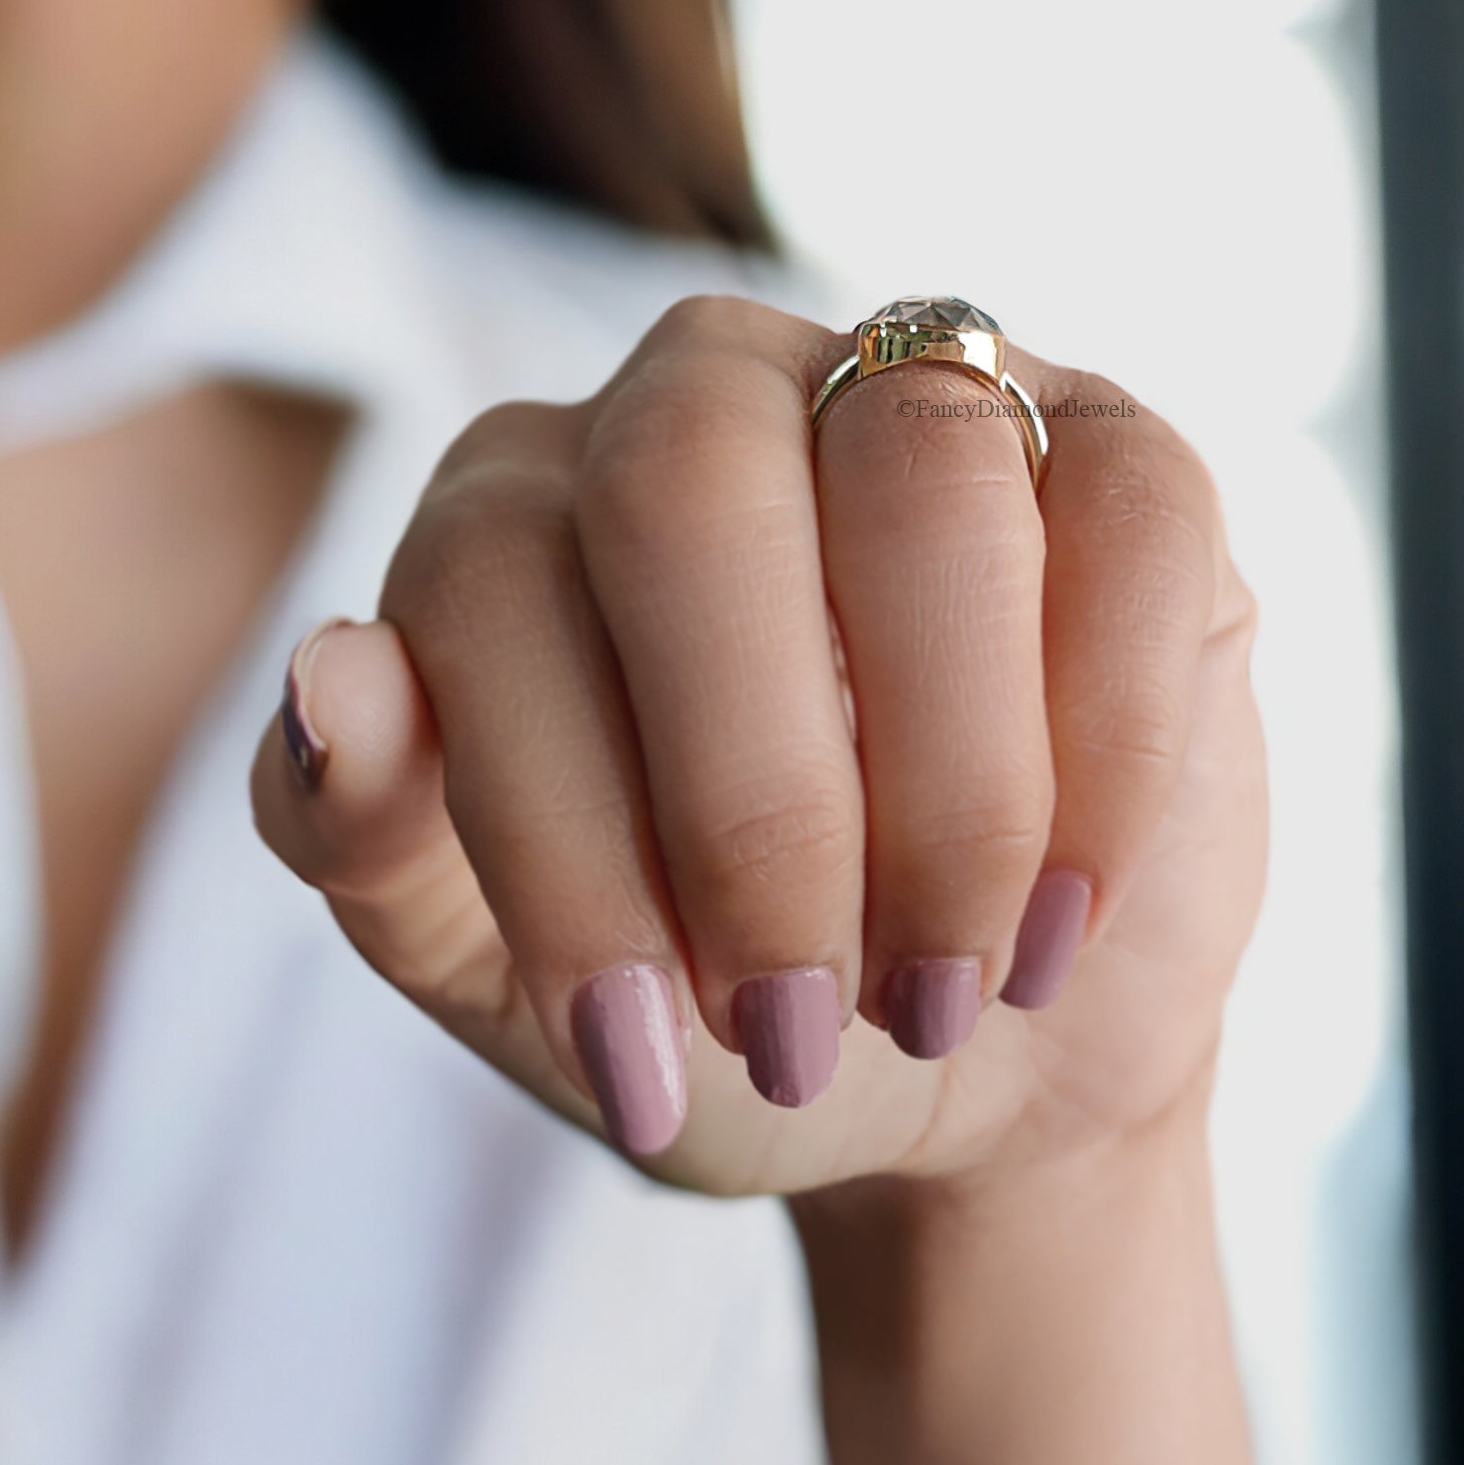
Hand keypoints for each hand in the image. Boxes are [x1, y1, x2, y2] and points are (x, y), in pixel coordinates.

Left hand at [253, 295, 1264, 1200]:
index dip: (561, 843)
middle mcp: (692, 408)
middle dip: (750, 806)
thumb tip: (333, 681)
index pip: (486, 589)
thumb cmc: (696, 1008)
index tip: (638, 1063)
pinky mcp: (1114, 460)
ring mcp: (911, 401)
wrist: (945, 1062)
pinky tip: (1058, 914)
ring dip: (943, 791)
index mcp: (508, 520)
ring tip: (937, 990)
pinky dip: (1103, 747)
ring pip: (921, 474)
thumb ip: (369, 841)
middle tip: (796, 1027)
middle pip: (687, 488)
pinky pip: (1130, 509)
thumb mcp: (493, 973)